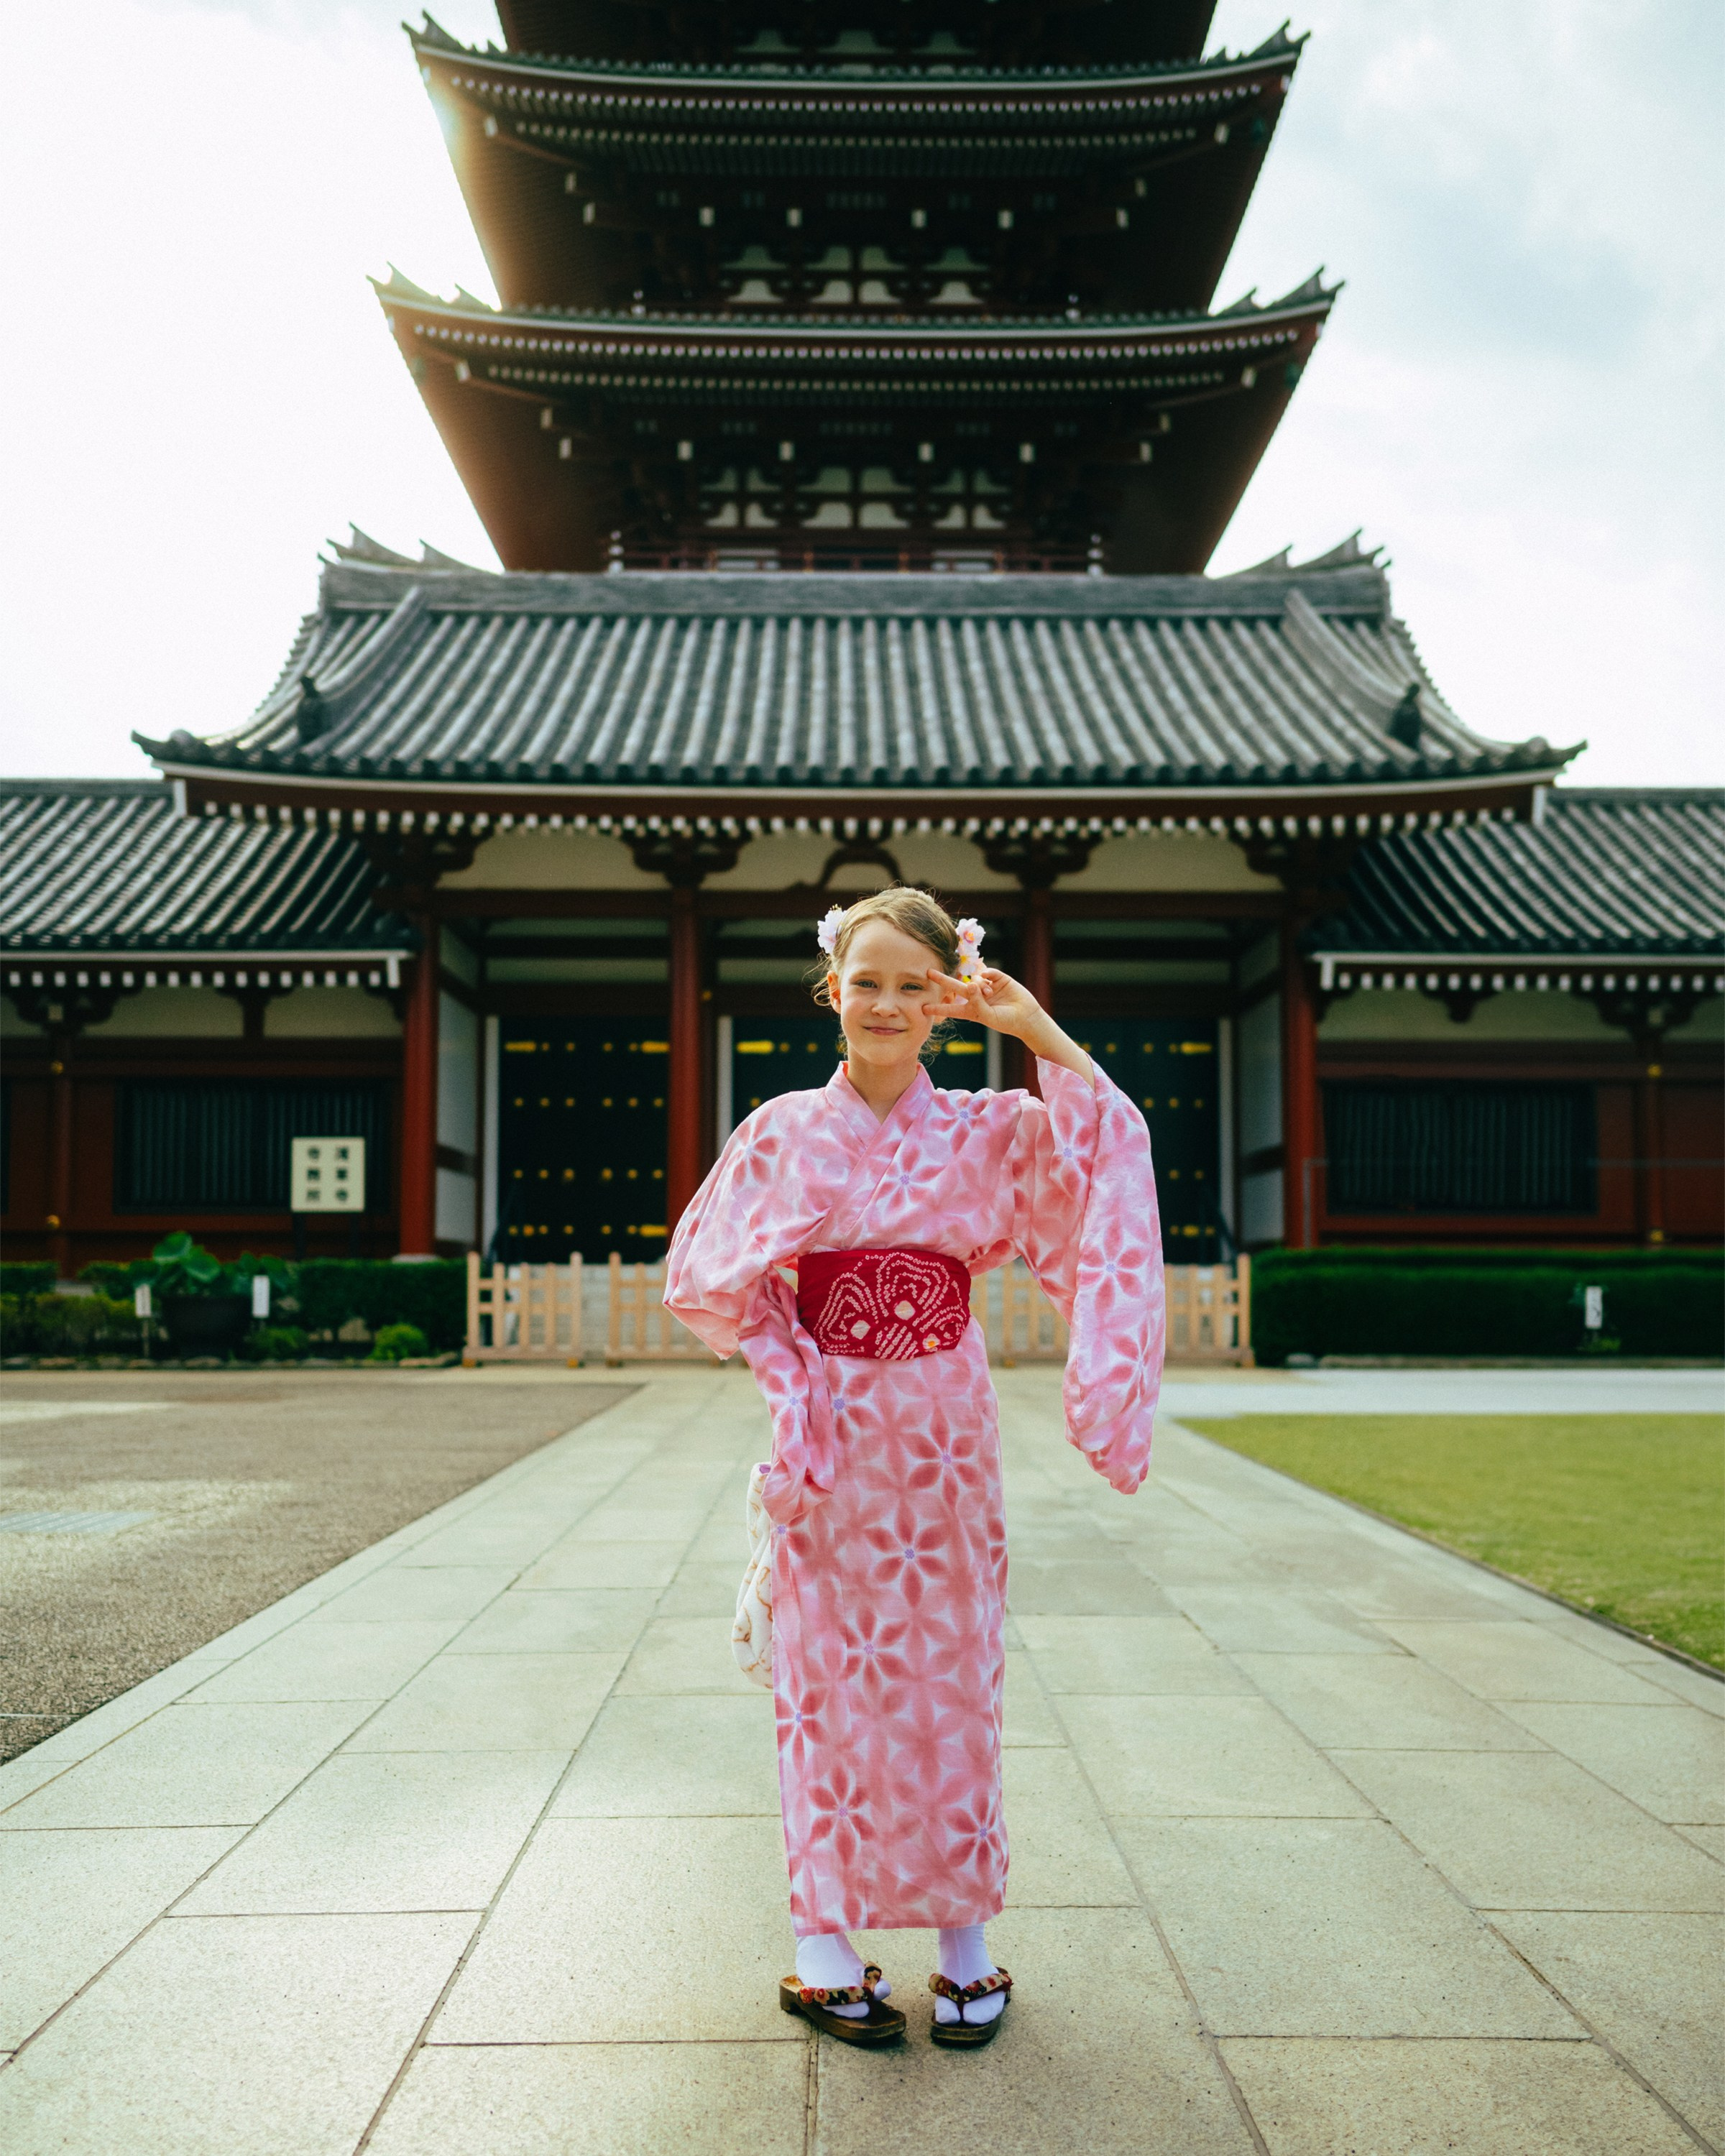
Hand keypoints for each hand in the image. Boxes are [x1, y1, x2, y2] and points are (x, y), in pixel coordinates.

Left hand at [921, 965, 1041, 1038]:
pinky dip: (988, 975)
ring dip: (979, 985)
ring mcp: (987, 987)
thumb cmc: (1006, 1021)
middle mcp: (977, 997)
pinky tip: (992, 983)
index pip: (951, 1009)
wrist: (1027, 1017)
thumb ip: (977, 1002)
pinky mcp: (998, 978)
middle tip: (928, 973)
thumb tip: (971, 983)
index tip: (923, 1008)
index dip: (938, 1008)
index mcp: (972, 1011)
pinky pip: (988, 972)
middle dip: (943, 980)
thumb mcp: (988, 1016)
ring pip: (975, 979)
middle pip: (956, 987)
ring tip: (989, 994)